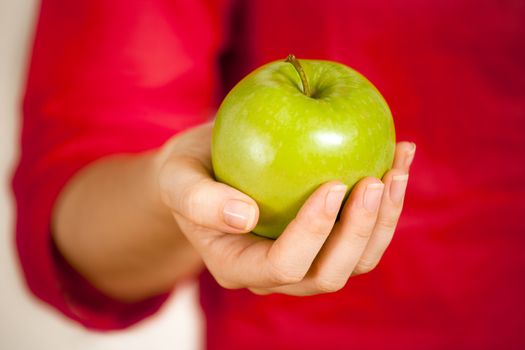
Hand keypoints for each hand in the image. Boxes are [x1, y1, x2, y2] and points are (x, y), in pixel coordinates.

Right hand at [158, 123, 415, 295]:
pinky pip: (364, 236)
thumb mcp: (178, 178)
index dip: (313, 232)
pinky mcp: (327, 242)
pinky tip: (397, 161)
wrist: (208, 170)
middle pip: (327, 274)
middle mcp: (276, 275)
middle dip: (358, 232)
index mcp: (238, 266)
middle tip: (376, 180)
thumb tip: (244, 216)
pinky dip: (387, 203)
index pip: (282, 264)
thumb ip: (198, 199)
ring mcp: (305, 261)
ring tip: (398, 167)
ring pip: (356, 261)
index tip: (333, 184)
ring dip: (384, 220)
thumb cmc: (189, 172)